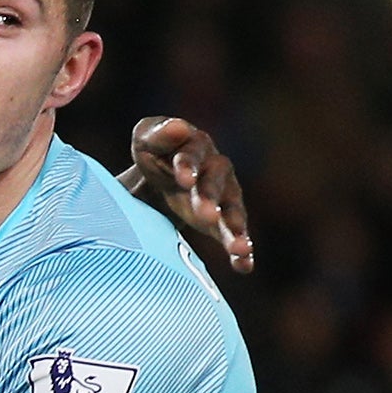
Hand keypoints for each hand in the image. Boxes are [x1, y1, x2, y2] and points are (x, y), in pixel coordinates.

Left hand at [122, 116, 252, 273]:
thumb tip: (179, 127)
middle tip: (206, 216)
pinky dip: (241, 251)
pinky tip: (244, 266)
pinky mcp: (224, 221)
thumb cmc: (154, 152)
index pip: (190, 156)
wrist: (162, 175)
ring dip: (236, 230)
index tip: (183, 179)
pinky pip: (235, 235)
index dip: (187, 167)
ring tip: (239, 248)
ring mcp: (223, 197)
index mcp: (195, 148)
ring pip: (232, 212)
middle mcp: (215, 171)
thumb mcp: (147, 139)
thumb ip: (160, 134)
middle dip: (210, 200)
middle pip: (214, 185)